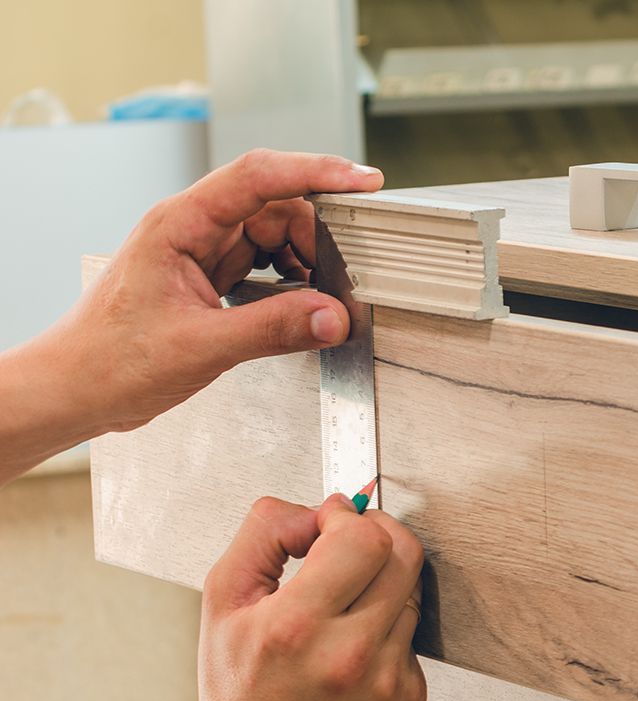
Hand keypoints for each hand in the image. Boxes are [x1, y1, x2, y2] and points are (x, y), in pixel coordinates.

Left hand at [52, 149, 383, 433]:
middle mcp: (192, 230)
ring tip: (319, 296)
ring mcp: (201, 253)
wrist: (76, 389)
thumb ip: (272, 329)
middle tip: (342, 275)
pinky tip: (298, 306)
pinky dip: (290, 282)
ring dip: (304, 261)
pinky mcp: (210, 279)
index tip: (360, 181)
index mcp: (179, 224)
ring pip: (272, 236)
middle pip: (274, 207)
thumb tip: (331, 316)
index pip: (257, 177)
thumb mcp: (200, 346)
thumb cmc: (109, 360)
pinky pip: (263, 265)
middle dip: (315, 236)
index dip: (315, 172)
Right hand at [186, 494, 425, 700]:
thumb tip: (318, 508)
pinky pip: (411, 639)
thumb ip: (265, 536)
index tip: (329, 524)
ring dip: (380, 587)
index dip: (348, 517)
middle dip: (378, 535)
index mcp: (297, 628)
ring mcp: (388, 682)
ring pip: (409, 594)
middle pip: (404, 555)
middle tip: (348, 546)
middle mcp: (350, 657)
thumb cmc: (237, 696)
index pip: (363, 537)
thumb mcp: (222, 604)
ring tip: (337, 614)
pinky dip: (385, 634)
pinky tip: (349, 657)